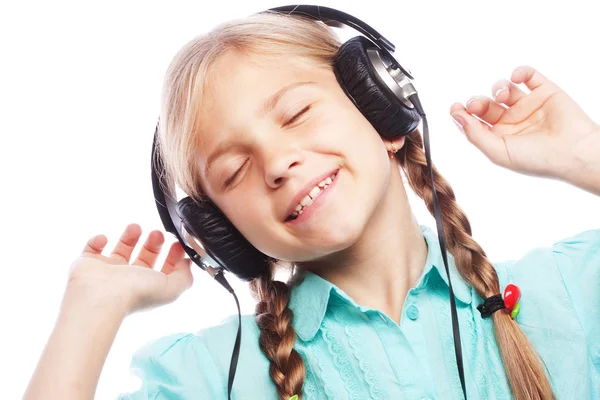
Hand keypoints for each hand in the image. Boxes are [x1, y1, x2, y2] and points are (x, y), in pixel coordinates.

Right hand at [67, 223, 193, 314]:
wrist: (101, 297)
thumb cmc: (136, 293)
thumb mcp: (172, 287)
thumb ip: (185, 277)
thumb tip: (187, 263)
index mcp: (148, 286)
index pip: (164, 269)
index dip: (172, 255)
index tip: (176, 242)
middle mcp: (128, 279)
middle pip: (144, 257)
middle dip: (153, 243)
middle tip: (157, 233)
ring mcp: (107, 272)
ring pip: (121, 250)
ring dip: (129, 236)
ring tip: (135, 228)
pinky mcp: (87, 265)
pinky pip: (92, 249)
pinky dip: (97, 241)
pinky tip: (104, 239)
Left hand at [449, 65, 598, 179]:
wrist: (574, 152)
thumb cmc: (537, 159)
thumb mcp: (498, 152)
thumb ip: (475, 135)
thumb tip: (456, 116)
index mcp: (499, 137)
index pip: (474, 122)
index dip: (463, 114)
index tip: (455, 107)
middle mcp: (512, 120)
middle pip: (485, 105)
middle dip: (478, 102)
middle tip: (477, 104)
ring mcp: (528, 105)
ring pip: (503, 88)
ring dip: (497, 87)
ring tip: (501, 94)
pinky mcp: (545, 91)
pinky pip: (528, 75)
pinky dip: (519, 72)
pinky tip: (515, 78)